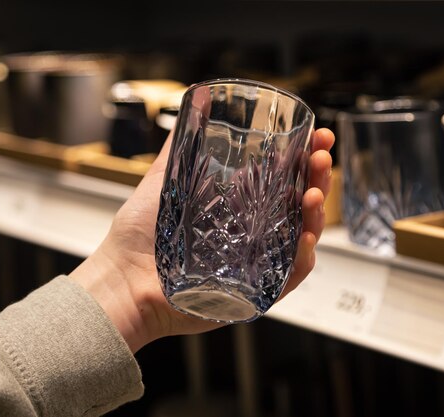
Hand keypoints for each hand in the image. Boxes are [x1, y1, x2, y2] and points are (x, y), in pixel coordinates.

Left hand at [70, 128, 334, 352]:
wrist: (121, 280)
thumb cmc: (138, 236)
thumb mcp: (164, 181)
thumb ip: (181, 146)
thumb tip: (194, 103)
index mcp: (239, 207)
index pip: (284, 179)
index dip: (306, 158)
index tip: (318, 136)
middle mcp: (253, 233)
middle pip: (300, 205)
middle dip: (318, 178)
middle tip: (321, 157)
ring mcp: (255, 262)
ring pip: (301, 239)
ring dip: (315, 216)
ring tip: (312, 192)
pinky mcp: (252, 292)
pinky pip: (288, 278)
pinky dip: (301, 260)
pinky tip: (304, 239)